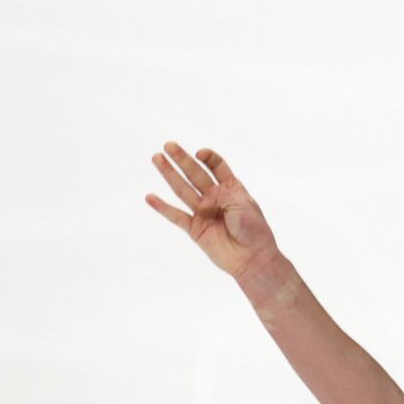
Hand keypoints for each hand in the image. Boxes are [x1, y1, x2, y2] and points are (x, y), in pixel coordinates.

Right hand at [146, 142, 278, 278]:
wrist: (252, 258)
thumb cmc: (253, 230)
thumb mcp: (243, 206)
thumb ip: (224, 195)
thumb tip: (207, 190)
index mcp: (231, 188)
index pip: (217, 167)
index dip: (208, 158)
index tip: (200, 154)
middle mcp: (215, 197)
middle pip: (195, 174)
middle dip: (182, 159)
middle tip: (168, 145)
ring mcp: (203, 212)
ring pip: (182, 190)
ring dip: (169, 174)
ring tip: (157, 158)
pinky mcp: (194, 228)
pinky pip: (176, 216)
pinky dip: (162, 208)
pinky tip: (150, 198)